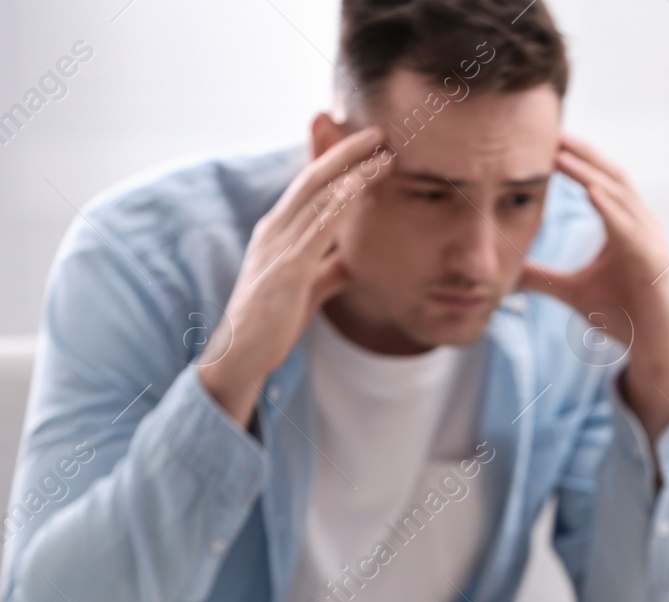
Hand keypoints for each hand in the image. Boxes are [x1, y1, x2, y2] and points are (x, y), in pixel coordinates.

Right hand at [198, 126, 389, 426]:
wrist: (241, 355)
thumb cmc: (272, 321)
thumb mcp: (309, 289)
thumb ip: (330, 270)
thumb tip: (354, 261)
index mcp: (278, 231)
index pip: (308, 185)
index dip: (333, 160)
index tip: (363, 143)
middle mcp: (274, 230)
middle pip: (312, 178)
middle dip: (344, 152)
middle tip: (378, 132)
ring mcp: (278, 246)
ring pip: (316, 196)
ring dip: (350, 172)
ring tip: (381, 153)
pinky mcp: (287, 269)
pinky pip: (317, 229)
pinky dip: (339, 204)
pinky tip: (359, 189)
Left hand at [523, 134, 668, 439]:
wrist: (660, 350)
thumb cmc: (627, 317)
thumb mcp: (574, 292)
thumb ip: (543, 278)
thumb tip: (508, 271)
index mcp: (624, 228)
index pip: (599, 181)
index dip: (575, 159)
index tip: (543, 140)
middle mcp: (641, 227)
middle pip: (612, 177)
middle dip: (582, 153)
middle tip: (550, 131)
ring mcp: (651, 243)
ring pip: (621, 197)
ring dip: (590, 173)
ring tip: (562, 155)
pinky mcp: (655, 264)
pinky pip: (632, 231)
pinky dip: (612, 210)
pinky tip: (592, 193)